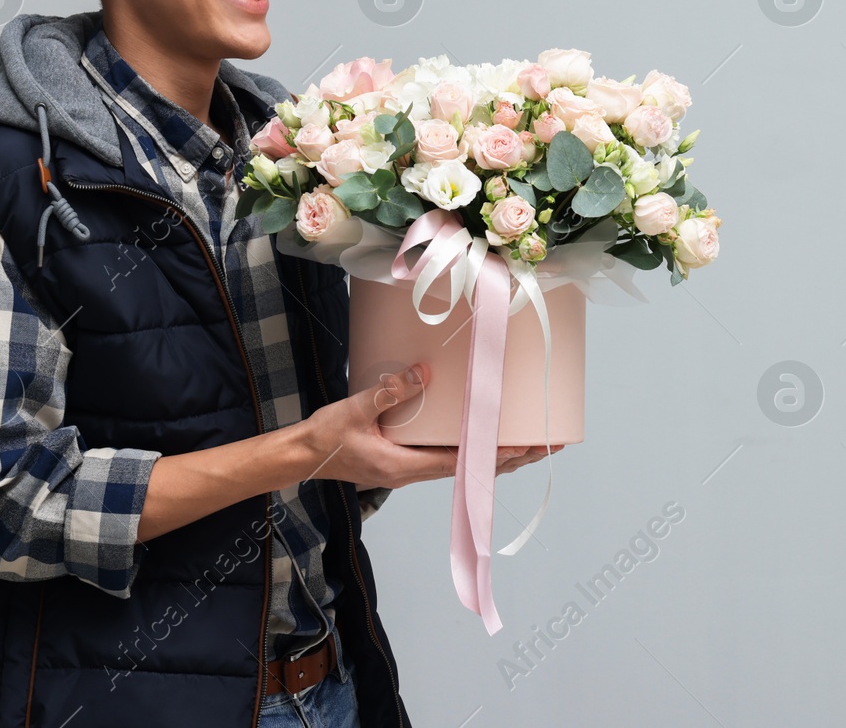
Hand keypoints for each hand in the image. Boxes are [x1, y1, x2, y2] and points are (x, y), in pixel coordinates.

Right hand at [303, 363, 566, 489]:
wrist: (300, 456)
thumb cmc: (324, 438)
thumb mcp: (355, 410)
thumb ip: (390, 392)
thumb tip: (424, 372)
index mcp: (404, 467)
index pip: (461, 464)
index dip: (495, 456)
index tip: (526, 447)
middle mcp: (412, 472)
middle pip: (471, 470)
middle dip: (509, 458)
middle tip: (545, 446)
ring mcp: (408, 468)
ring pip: (462, 466)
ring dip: (493, 455)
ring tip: (526, 443)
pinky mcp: (403, 460)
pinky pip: (446, 457)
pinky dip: (470, 450)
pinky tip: (481, 438)